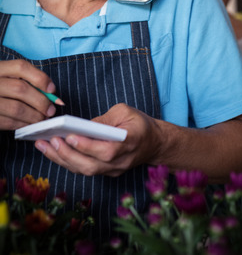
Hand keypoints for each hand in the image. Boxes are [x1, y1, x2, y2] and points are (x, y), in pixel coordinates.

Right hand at [0, 59, 61, 129]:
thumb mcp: (6, 77)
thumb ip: (25, 79)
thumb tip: (50, 92)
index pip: (21, 67)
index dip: (40, 78)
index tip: (52, 89)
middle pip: (21, 89)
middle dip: (41, 101)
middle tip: (51, 110)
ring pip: (16, 108)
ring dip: (34, 116)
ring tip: (42, 119)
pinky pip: (7, 122)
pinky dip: (22, 125)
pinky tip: (28, 124)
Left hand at [35, 103, 162, 176]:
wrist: (155, 143)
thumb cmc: (140, 124)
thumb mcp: (125, 111)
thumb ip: (105, 119)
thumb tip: (83, 126)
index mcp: (128, 144)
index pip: (105, 150)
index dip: (87, 146)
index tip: (69, 136)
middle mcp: (120, 162)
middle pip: (91, 165)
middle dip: (67, 154)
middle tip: (48, 142)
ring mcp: (113, 170)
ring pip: (85, 170)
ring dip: (62, 159)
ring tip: (43, 146)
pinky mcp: (107, 172)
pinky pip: (85, 170)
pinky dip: (68, 161)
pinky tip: (53, 151)